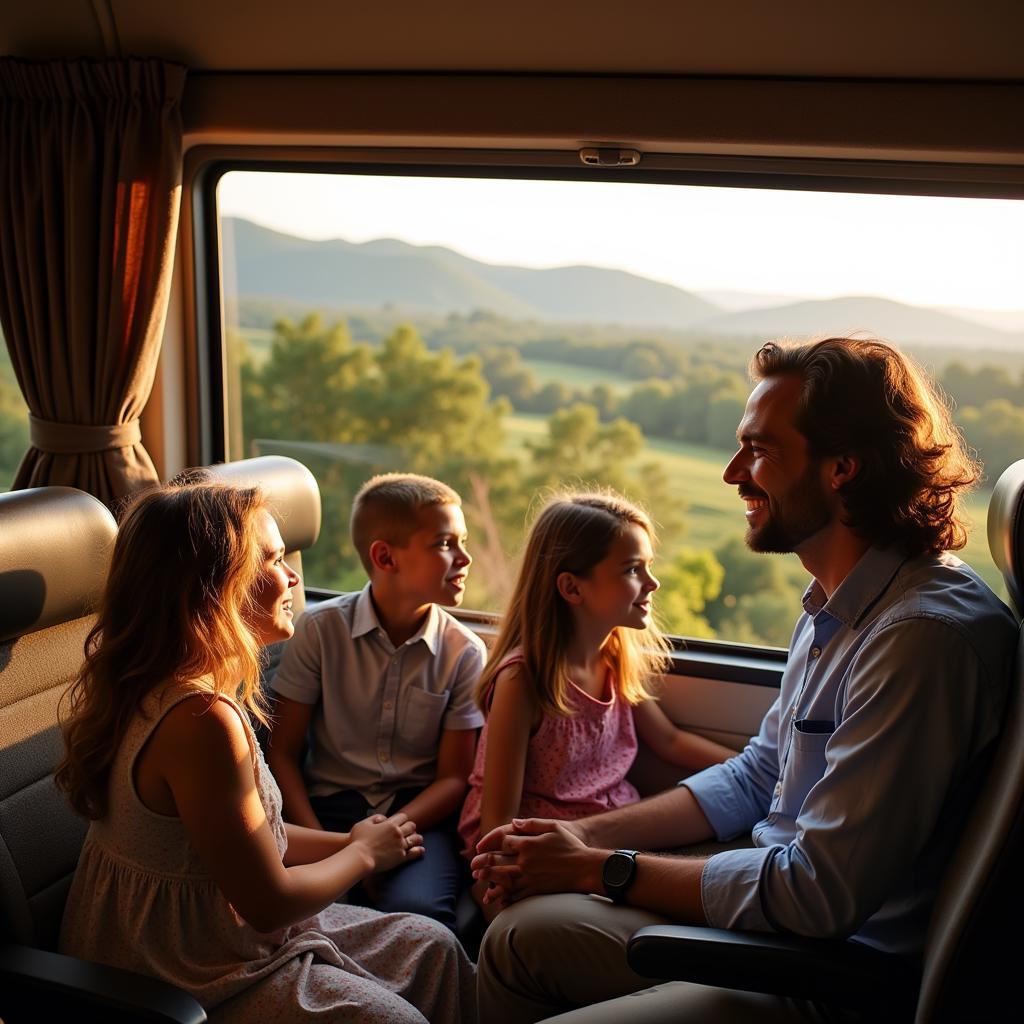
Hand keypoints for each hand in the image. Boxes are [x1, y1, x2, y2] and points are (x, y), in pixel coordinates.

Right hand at [349, 812, 423, 873]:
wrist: (359, 858)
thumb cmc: (358, 841)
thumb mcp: (364, 824)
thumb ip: (375, 818)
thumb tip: (383, 818)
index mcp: (390, 824)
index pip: (403, 817)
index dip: (402, 819)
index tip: (401, 821)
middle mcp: (398, 833)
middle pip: (411, 826)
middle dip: (410, 827)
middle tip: (409, 830)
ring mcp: (400, 845)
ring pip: (415, 838)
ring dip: (416, 837)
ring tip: (416, 839)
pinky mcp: (401, 857)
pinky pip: (414, 853)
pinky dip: (418, 850)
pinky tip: (420, 849)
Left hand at [470, 817, 596, 906]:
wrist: (585, 868)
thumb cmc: (570, 846)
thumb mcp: (553, 827)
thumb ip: (531, 824)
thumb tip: (513, 822)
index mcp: (528, 843)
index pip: (502, 842)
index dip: (489, 844)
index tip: (480, 847)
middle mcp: (526, 861)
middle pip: (497, 861)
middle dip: (483, 864)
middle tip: (472, 867)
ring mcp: (530, 877)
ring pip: (503, 879)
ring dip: (489, 880)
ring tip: (479, 880)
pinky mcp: (536, 890)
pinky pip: (516, 894)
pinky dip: (505, 895)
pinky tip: (497, 897)